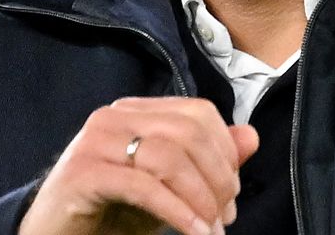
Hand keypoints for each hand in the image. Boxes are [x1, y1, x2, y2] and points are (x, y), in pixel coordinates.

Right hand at [19, 97, 258, 234]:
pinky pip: (144, 186)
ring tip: (212, 230)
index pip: (198, 113)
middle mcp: (115, 117)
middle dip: (218, 178)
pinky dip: (177, 212)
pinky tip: (194, 233)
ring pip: (169, 157)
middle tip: (226, 216)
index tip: (233, 194)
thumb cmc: (111, 212)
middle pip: (188, 133)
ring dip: (201, 199)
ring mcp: (95, 141)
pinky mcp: (83, 172)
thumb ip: (208, 161)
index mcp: (136, 112)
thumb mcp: (169, 187)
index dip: (225, 152)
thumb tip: (252, 137)